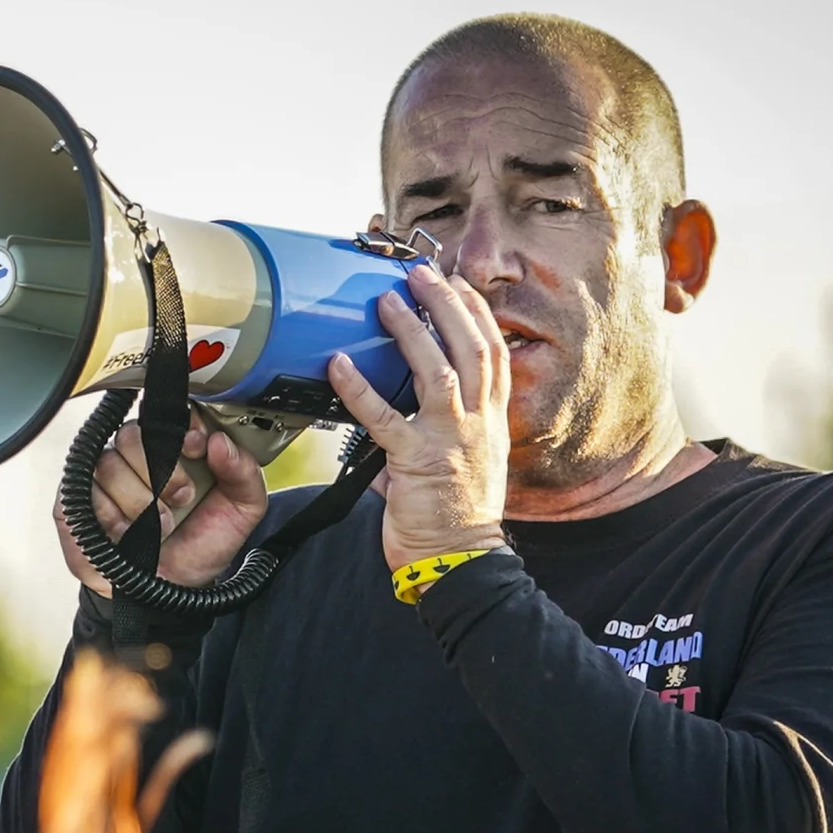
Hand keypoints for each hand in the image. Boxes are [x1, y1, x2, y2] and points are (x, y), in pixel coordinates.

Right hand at [50, 416, 267, 596]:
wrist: (167, 594)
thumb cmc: (199, 548)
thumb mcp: (240, 512)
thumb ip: (244, 473)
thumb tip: (220, 442)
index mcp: (173, 447)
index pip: (167, 413)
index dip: (181, 427)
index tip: (197, 448)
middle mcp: (134, 456)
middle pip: (133, 433)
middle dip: (162, 471)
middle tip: (181, 499)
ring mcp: (101, 477)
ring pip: (110, 463)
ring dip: (140, 502)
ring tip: (158, 526)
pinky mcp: (75, 500)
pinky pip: (88, 491)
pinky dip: (113, 518)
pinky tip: (127, 536)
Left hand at [328, 262, 511, 570]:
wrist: (461, 559)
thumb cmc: (457, 514)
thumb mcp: (467, 458)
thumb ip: (439, 425)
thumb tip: (401, 403)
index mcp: (493, 418)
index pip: (493, 351)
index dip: (476, 312)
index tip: (457, 283)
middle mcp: (478, 422)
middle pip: (472, 346)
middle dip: (448, 304)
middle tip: (422, 273)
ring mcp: (451, 439)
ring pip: (438, 370)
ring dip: (412, 331)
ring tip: (388, 300)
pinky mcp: (416, 462)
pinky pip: (383, 418)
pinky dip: (359, 388)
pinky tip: (339, 364)